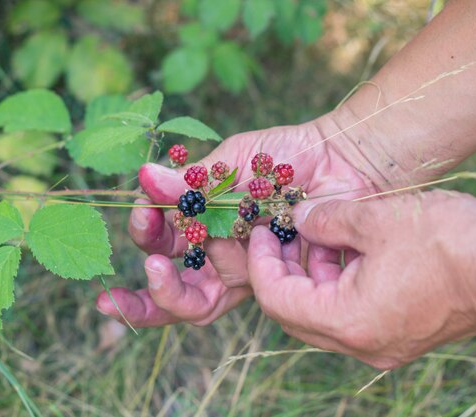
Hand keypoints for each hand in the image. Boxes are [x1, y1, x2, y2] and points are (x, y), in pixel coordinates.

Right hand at [96, 120, 371, 326]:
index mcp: (202, 220)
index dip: (144, 231)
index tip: (142, 210)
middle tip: (137, 278)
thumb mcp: (231, 162)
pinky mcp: (268, 282)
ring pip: (196, 301)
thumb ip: (192, 181)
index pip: (161, 239)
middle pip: (172, 286)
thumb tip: (144, 175)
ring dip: (170, 291)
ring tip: (162, 267)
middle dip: (144, 293)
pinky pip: (234, 295)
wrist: (338, 161)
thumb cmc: (283, 156)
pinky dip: (213, 281)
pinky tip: (215, 253)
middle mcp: (216, 251)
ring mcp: (242, 270)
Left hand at [248, 191, 475, 368]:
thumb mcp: (374, 219)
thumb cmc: (448, 240)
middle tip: (280, 235)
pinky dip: (340, 284)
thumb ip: (324, 220)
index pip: (278, 301)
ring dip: (313, 276)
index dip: (260, 264)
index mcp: (348, 322)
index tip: (259, 234)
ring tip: (318, 235)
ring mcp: (384, 344)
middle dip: (283, 271)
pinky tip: (347, 249)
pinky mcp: (402, 335)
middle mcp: (363, 345)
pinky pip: (353, 314)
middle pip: (297, 314)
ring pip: (325, 314)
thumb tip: (298, 219)